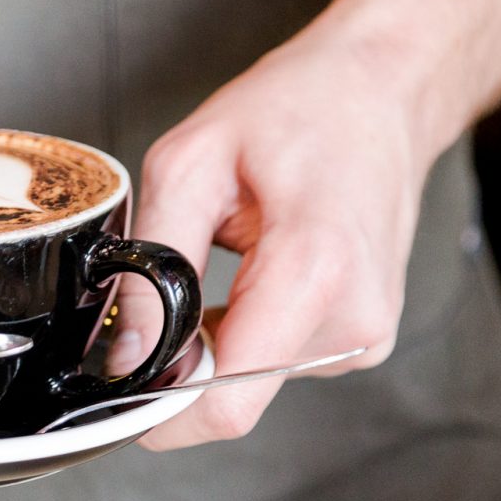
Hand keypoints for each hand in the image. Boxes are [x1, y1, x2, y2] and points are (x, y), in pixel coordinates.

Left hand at [111, 24, 433, 449]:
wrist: (380, 92)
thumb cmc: (297, 109)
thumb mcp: (191, 161)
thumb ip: (153, 258)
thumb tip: (126, 347)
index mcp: (313, 270)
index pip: (227, 401)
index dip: (161, 408)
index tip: (120, 384)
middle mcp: (352, 317)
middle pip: (234, 394)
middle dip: (182, 358)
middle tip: (165, 284)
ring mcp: (366, 334)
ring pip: (253, 377)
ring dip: (217, 335)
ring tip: (230, 255)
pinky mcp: (364, 337)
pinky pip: (279, 358)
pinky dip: (248, 327)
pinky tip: (255, 267)